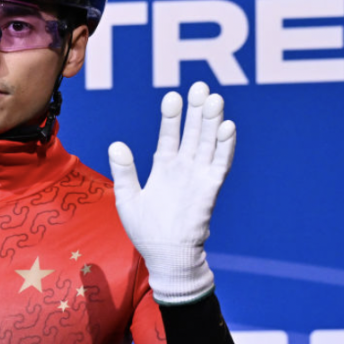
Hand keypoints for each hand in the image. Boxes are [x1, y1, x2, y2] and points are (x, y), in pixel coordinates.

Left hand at [108, 81, 235, 303]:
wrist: (166, 256)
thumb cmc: (146, 231)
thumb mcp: (128, 198)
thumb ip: (124, 170)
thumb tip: (116, 144)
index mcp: (164, 168)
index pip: (169, 135)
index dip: (171, 117)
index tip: (172, 96)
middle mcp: (184, 168)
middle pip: (193, 133)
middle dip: (196, 110)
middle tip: (200, 86)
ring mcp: (198, 177)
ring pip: (208, 143)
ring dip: (212, 122)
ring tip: (214, 99)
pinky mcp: (210, 190)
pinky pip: (219, 164)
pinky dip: (224, 146)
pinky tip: (228, 127)